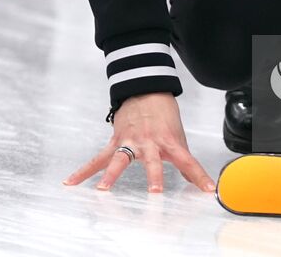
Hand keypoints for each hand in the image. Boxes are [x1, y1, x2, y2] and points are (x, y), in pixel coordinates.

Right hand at [63, 92, 214, 194]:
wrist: (145, 88)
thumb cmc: (164, 114)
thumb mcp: (177, 135)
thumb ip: (182, 159)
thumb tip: (193, 181)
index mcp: (170, 141)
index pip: (188, 161)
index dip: (199, 176)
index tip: (209, 190)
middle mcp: (150, 142)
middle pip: (154, 162)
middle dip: (155, 177)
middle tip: (156, 192)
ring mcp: (131, 142)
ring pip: (120, 159)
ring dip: (111, 175)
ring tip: (103, 189)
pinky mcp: (116, 141)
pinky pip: (98, 158)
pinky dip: (84, 171)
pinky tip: (71, 182)